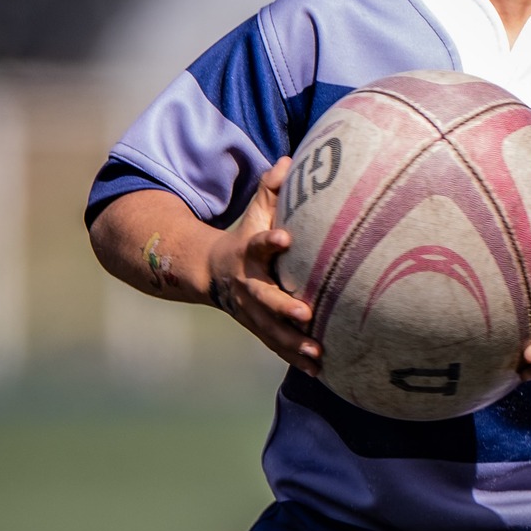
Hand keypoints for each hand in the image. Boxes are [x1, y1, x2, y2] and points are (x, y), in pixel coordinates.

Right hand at [205, 158, 321, 372]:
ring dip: (293, 343)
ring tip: (318, 353)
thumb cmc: (245, 237)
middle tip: (306, 314)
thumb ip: (271, 189)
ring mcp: (252, 311)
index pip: (258, 244)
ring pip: (272, 330)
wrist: (210, 272)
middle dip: (284, 307)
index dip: (269, 241)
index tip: (284, 238)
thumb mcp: (255, 213)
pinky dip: (296, 359)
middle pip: (265, 298)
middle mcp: (248, 285)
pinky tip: (320, 371)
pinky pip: (278, 346)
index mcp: (248, 253)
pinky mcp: (259, 328)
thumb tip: (289, 158)